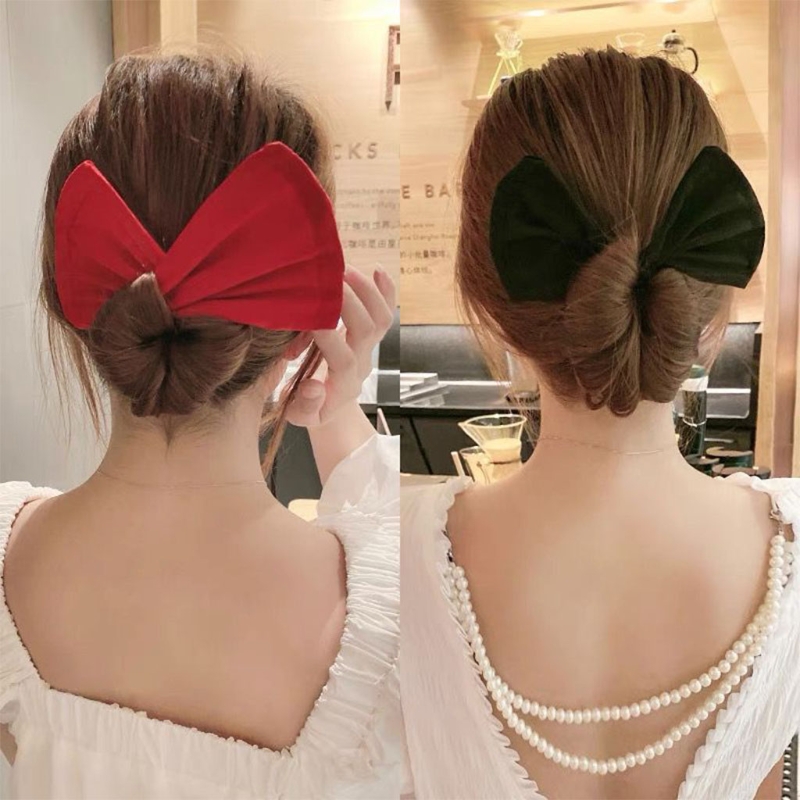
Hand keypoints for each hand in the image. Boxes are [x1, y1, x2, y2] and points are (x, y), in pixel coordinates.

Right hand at [284, 266, 395, 427]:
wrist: (331, 407)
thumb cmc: (311, 408)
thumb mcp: (302, 416)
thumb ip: (306, 405)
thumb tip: (313, 388)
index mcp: (343, 384)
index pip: (343, 359)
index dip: (328, 338)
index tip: (308, 319)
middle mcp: (361, 362)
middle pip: (365, 330)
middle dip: (348, 303)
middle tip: (326, 281)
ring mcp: (369, 347)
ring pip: (380, 318)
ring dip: (366, 291)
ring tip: (343, 270)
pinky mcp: (372, 335)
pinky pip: (386, 311)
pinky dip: (385, 290)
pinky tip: (376, 268)